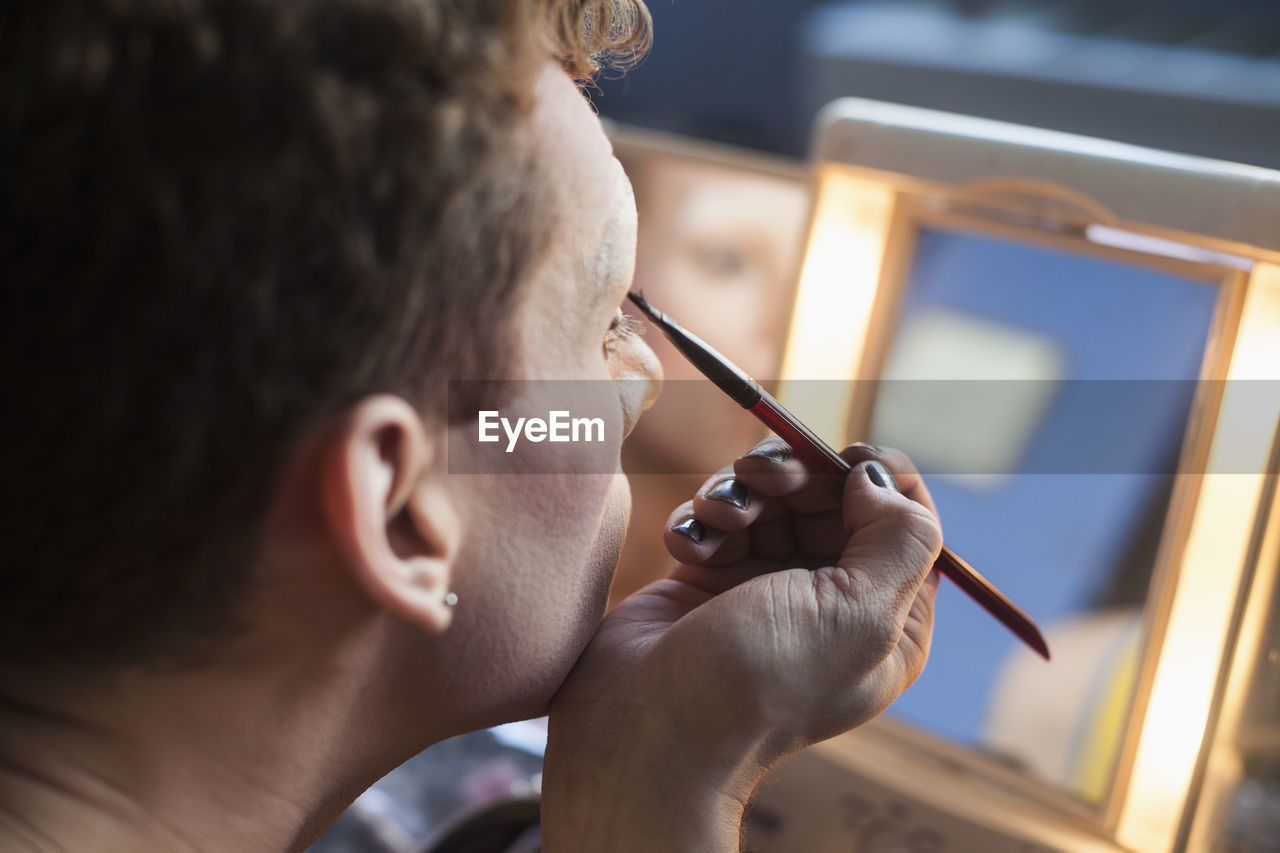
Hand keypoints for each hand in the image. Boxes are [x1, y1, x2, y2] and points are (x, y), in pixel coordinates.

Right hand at [542, 441, 942, 851]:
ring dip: (740, 492)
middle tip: (764, 477)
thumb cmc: (762, 680)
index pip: (906, 523)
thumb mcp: (861, 614)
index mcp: (887, 619)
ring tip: (718, 518)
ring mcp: (766, 586)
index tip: (845, 459)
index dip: (882, 478)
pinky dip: (700, 520)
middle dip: (797, 476)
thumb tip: (878, 478)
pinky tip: (688, 549)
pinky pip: (714, 518)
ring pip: (769, 498)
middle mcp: (830, 599)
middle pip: (831, 497)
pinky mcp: (707, 578)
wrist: (649, 727)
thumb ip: (899, 538)